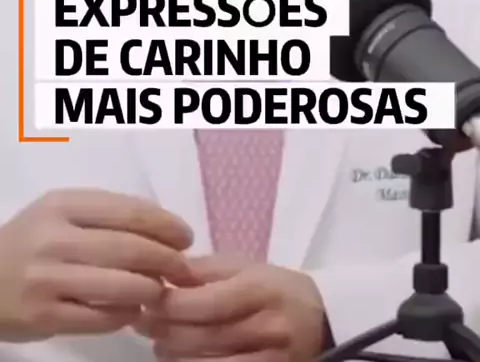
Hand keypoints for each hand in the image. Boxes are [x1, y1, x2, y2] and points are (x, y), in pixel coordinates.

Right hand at [0, 188, 195, 342]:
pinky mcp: (44, 317)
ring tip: (161, 291)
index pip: (128, 211)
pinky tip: (132, 310)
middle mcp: (55, 239)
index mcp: (63, 204)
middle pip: (129, 248)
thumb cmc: (32, 240)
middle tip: (184, 268)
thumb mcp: (60, 212)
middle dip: (167, 259)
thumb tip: (163, 228)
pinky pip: (101, 318)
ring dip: (151, 290)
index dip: (165, 224)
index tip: (186, 236)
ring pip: (120, 286)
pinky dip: (125, 314)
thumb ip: (105, 214)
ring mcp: (48, 280)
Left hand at [138, 254, 326, 361]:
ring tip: (159, 342)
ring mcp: (268, 360)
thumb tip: (162, 272)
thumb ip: (205, 269)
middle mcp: (265, 327)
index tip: (148, 298)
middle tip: (143, 322)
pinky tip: (181, 359)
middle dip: (161, 331)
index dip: (167, 304)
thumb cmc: (276, 287)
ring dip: (171, 355)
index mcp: (259, 289)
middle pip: (198, 337)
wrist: (323, 321)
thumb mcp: (247, 266)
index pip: (203, 303)